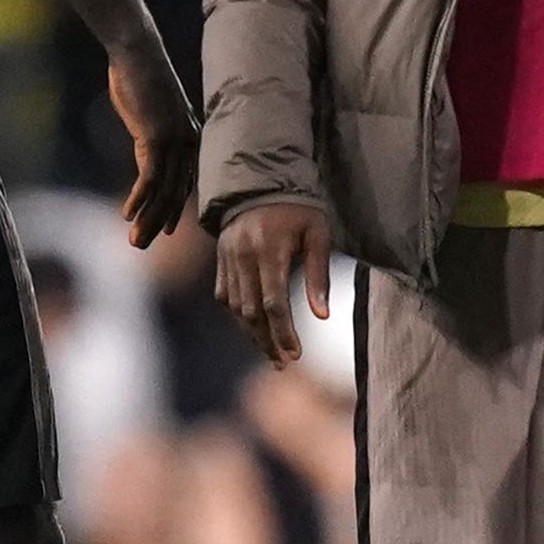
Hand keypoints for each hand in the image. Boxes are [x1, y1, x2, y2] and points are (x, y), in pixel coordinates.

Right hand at [106, 42, 199, 249]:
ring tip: (134, 240)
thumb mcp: (150, 110)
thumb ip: (152, 132)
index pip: (183, 183)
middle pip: (175, 193)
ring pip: (163, 191)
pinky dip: (139, 199)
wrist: (137, 52)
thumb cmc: (140, 76)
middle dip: (158, 222)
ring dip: (147, 219)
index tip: (162, 230)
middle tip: (141, 245)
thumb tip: (147, 144)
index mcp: (188, 137)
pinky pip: (150, 177)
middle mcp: (187, 142)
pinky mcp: (158, 136)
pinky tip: (128, 214)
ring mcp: (174, 140)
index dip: (172, 209)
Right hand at [215, 201, 333, 367]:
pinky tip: (253, 329)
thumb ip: (319, 275)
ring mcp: (227, 259)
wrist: (259, 182)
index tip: (296, 354)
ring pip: (235, 308)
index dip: (284, 332)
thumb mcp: (317, 234)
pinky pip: (225, 296)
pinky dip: (238, 316)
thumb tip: (322, 316)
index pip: (273, 302)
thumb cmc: (298, 209)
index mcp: (269, 249)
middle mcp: (243, 256)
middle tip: (283, 361)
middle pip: (250, 312)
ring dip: (252, 333)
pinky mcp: (220, 261)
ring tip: (271, 352)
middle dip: (267, 340)